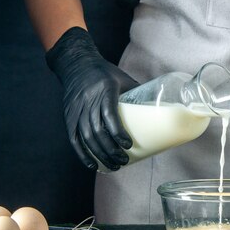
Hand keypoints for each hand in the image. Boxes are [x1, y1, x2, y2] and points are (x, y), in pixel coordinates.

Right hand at [46, 27, 138, 170]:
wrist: (76, 64)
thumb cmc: (105, 72)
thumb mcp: (123, 78)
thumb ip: (138, 93)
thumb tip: (160, 110)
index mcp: (104, 90)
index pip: (109, 114)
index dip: (117, 132)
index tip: (128, 145)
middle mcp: (88, 100)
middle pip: (97, 131)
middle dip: (111, 149)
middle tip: (124, 160)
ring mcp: (76, 110)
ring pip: (86, 137)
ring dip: (100, 155)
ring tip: (114, 165)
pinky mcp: (69, 117)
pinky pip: (74, 139)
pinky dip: (83, 154)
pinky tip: (93, 165)